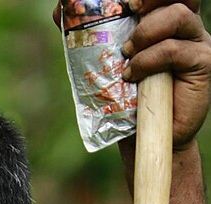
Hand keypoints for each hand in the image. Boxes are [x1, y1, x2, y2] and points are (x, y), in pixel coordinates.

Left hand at [53, 2, 210, 147]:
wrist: (144, 138)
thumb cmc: (127, 101)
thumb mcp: (106, 62)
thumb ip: (92, 34)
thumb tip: (60, 10)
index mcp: (163, 19)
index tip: (125, 1)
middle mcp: (183, 25)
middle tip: (130, 7)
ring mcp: (196, 41)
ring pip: (177, 15)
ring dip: (146, 32)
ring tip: (127, 54)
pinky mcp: (202, 62)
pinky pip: (175, 49)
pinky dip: (150, 59)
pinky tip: (134, 74)